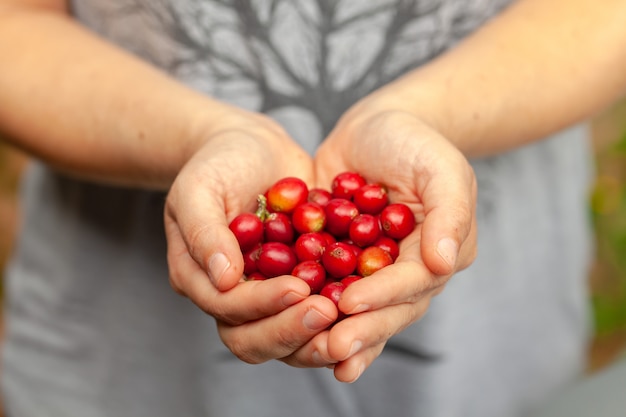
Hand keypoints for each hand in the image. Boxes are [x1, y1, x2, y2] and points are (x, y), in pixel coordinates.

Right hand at [164, 111, 337, 364]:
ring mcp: (270, 295)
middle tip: (328, 312)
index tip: (297, 289)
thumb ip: (205, 232)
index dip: (262, 304)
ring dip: (320, 337)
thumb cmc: (218, 165)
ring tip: (352, 321)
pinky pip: (320, 311)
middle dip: (292, 330)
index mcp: (202, 280)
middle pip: (256, 338)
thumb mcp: (199, 189)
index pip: (228, 309)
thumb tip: (224, 280)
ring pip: (290, 338)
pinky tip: (371, 308)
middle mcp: (235, 298)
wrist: (255, 150)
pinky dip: (344, 318)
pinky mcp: (303, 285)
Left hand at [312, 98, 476, 381]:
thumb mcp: (441, 167)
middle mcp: (407, 272)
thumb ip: (448, 213)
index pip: (412, 283)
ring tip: (310, 352)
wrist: (376, 128)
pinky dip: (308, 308)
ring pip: (356, 311)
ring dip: (334, 332)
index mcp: (438, 254)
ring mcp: (372, 272)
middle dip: (360, 330)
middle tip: (332, 348)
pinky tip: (285, 327)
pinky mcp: (340, 264)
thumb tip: (443, 263)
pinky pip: (325, 289)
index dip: (382, 296)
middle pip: (386, 310)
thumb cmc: (415, 142)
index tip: (351, 304)